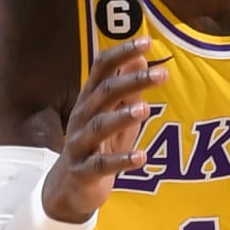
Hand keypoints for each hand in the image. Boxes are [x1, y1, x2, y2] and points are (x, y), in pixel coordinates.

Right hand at [42, 40, 169, 225]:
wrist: (68, 187)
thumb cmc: (97, 146)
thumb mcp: (114, 115)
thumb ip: (127, 90)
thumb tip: (141, 57)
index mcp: (89, 99)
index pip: (101, 68)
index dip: (122, 53)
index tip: (147, 41)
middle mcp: (82, 117)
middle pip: (104, 93)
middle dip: (132, 81)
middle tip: (161, 73)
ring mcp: (80, 145)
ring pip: (99, 126)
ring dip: (122, 116)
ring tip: (145, 109)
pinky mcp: (84, 171)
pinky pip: (102, 165)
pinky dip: (122, 161)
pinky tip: (141, 156)